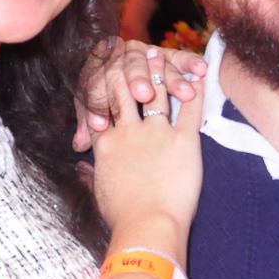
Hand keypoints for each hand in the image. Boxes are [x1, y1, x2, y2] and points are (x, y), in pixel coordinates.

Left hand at [72, 39, 207, 151]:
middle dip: (137, 80)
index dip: (98, 101)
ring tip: (184, 92)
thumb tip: (78, 144)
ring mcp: (146, 55)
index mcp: (99, 70)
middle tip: (143, 95)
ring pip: (158, 64)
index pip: (95, 84)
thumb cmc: (101, 103)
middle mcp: (122, 57)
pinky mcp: (168, 56)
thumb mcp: (93, 111)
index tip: (101, 122)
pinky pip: (181, 58)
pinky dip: (190, 63)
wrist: (119, 76)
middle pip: (130, 68)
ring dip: (170, 77)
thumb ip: (89, 123)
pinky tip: (201, 71)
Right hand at [89, 60, 204, 239]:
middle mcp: (129, 131)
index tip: (108, 71)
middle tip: (135, 52)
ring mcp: (157, 133)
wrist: (146, 226)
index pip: (104, 107)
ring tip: (162, 55)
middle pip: (125, 90)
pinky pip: (190, 108)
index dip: (105, 87)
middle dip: (130, 69)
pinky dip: (195, 90)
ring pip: (157, 92)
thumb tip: (80, 167)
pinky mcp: (184, 140)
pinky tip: (197, 74)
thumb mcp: (100, 192)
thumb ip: (91, 173)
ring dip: (160, 71)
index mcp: (107, 144)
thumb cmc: (122, 216)